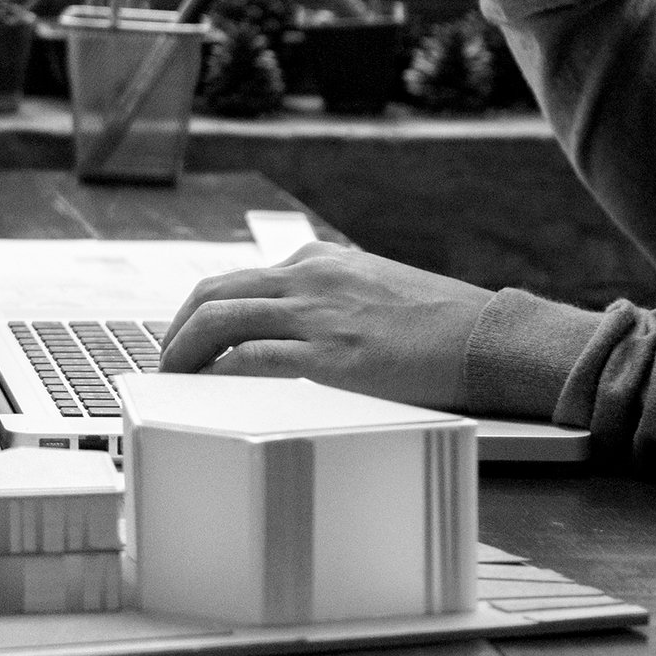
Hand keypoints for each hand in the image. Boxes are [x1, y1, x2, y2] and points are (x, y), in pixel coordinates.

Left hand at [157, 241, 492, 411]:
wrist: (491, 339)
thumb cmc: (443, 326)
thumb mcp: (377, 290)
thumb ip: (333, 300)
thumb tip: (296, 329)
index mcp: (321, 261)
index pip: (239, 280)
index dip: (200, 312)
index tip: (186, 340)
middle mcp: (311, 278)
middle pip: (214, 293)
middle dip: (176, 329)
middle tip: (164, 363)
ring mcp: (319, 314)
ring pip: (220, 320)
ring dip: (183, 352)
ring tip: (171, 382)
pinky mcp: (331, 355)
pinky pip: (251, 359)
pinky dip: (218, 374)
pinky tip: (206, 394)